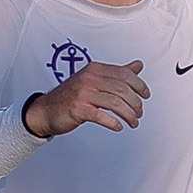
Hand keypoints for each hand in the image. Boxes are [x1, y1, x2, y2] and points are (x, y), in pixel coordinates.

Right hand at [25, 60, 149, 135]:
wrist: (46, 110)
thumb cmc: (73, 96)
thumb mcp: (95, 79)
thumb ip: (117, 73)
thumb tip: (138, 65)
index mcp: (95, 69)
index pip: (124, 74)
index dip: (139, 85)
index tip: (146, 96)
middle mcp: (89, 78)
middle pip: (122, 89)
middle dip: (135, 103)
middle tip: (139, 113)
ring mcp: (82, 93)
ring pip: (115, 103)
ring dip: (128, 115)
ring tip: (133, 122)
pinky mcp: (78, 109)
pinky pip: (102, 116)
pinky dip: (114, 123)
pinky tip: (118, 127)